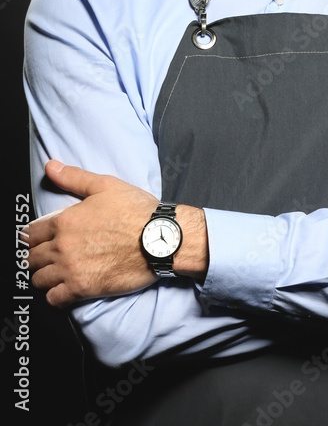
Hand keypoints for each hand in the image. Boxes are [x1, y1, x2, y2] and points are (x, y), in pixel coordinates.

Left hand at [28, 160, 158, 307]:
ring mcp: (70, 269)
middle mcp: (62, 247)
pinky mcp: (82, 289)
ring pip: (38, 279)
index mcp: (65, 221)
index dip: (33, 237)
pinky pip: (54, 299)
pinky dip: (55, 295)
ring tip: (55, 272)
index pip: (30, 234)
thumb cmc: (136, 211)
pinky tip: (65, 288)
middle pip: (30, 258)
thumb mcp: (106, 185)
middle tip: (48, 256)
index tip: (39, 240)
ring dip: (44, 276)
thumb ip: (74, 177)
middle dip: (36, 257)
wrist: (159, 239)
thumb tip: (50, 166)